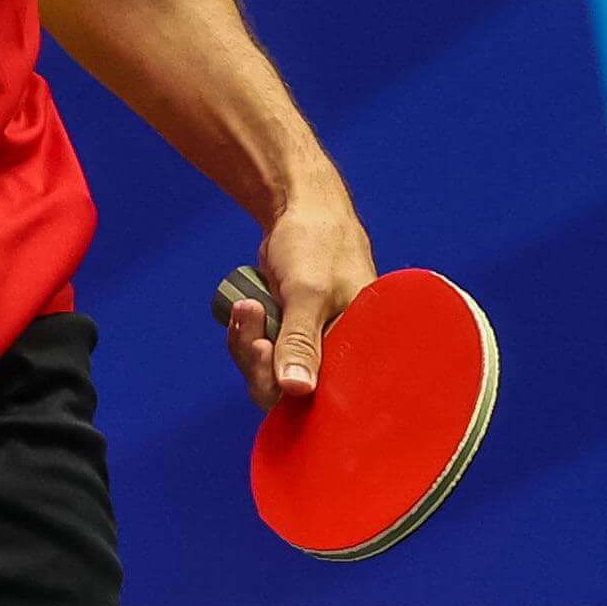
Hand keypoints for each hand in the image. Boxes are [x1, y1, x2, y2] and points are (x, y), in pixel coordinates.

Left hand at [221, 178, 380, 410]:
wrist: (300, 209)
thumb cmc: (317, 243)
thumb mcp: (307, 292)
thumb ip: (300, 342)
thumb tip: (296, 390)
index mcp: (358, 346)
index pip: (321, 396)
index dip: (283, 384)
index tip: (262, 347)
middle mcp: (338, 351)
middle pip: (288, 390)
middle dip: (259, 359)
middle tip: (253, 317)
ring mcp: (313, 343)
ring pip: (271, 371)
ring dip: (249, 342)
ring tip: (248, 304)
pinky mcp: (292, 334)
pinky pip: (263, 353)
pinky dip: (248, 335)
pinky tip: (247, 307)